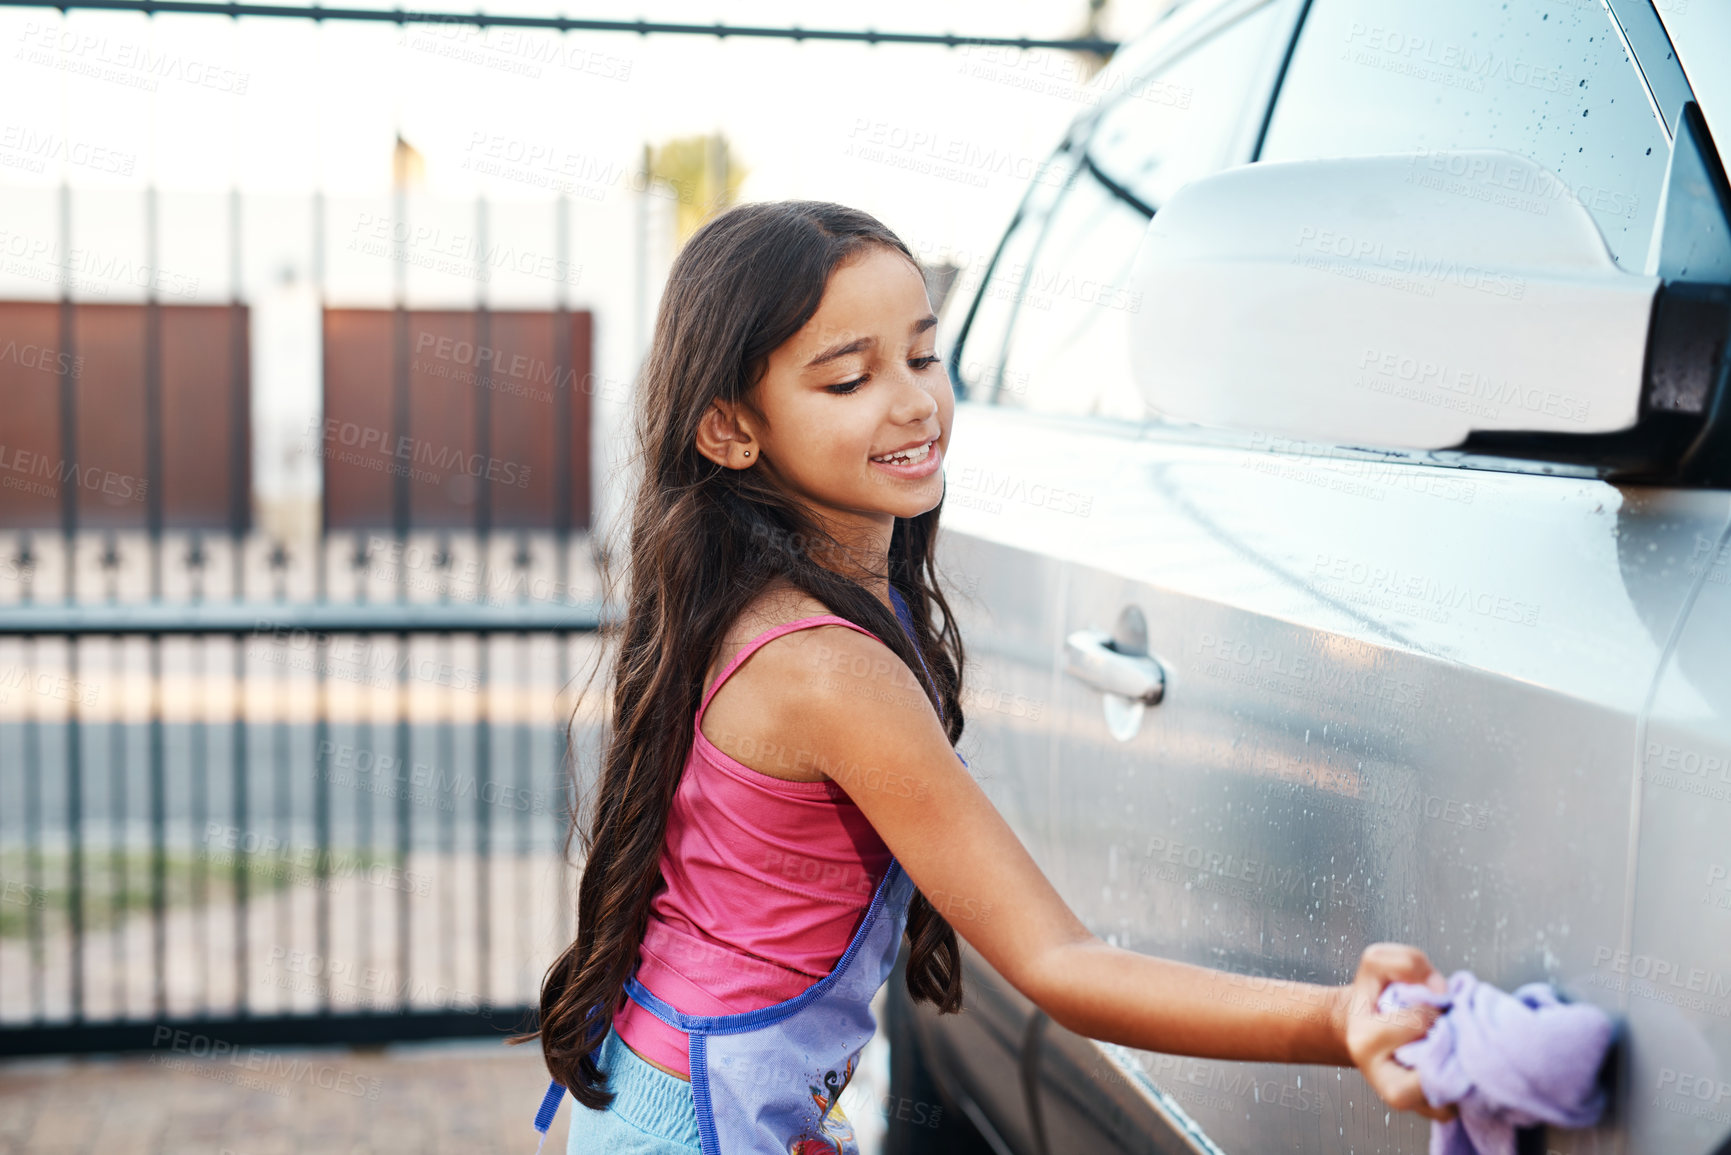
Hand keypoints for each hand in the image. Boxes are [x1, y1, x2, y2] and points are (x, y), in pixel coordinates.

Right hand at [1337, 943, 1457, 1123]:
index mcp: (1365, 1041)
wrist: (1361, 1029)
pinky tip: (1447, 1064)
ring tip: (1447, 1045)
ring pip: (1448, 1090)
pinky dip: (1460, 1085)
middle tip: (1441, 1024)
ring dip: (1457, 1064)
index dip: (1431, 1005)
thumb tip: (1440, 989)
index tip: (1427, 1002)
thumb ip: (1405, 961)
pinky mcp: (1424, 1113)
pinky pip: (1455, 1105)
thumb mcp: (1377, 962)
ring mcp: (1404, 1100)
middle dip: (1448, 1034)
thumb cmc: (1374, 996)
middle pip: (1438, 1056)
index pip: (1419, 1021)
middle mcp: (1380, 1078)